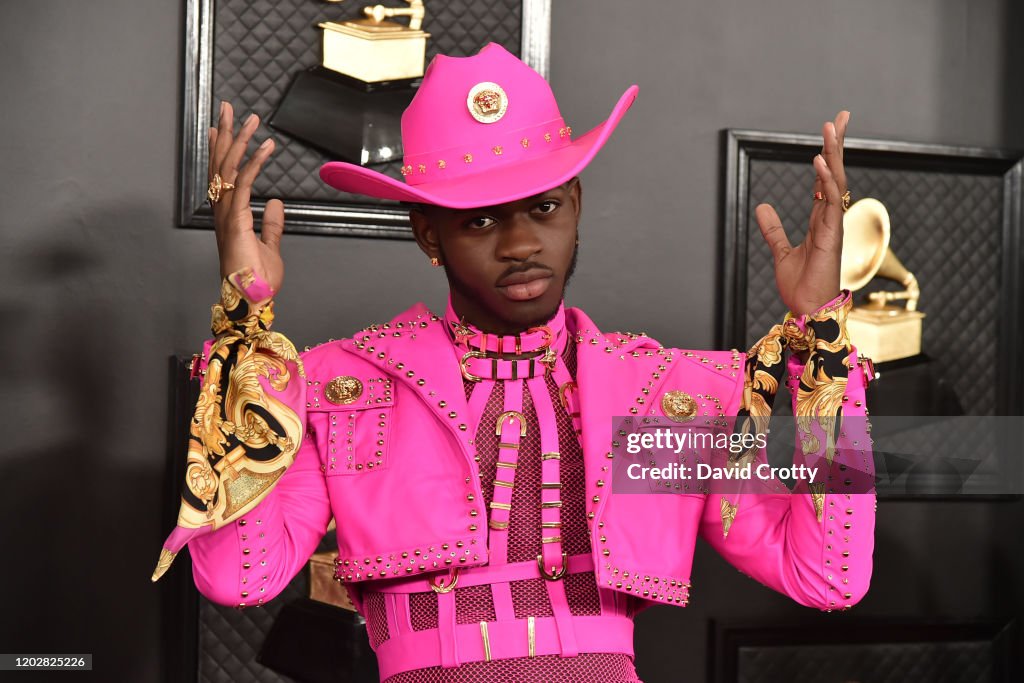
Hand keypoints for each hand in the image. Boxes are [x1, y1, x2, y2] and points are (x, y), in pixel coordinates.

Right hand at [209, 101, 284, 292]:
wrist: (252, 299)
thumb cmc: (256, 279)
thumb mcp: (269, 246)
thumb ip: (271, 224)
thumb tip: (275, 204)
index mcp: (228, 215)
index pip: (222, 174)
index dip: (221, 148)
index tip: (221, 126)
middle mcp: (222, 211)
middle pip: (220, 164)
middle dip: (225, 133)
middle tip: (228, 108)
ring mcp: (227, 214)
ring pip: (229, 168)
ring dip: (240, 140)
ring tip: (250, 118)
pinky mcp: (237, 220)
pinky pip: (244, 184)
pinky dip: (254, 163)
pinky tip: (264, 147)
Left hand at [755, 111, 848, 316]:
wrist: (807, 309)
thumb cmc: (801, 286)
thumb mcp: (781, 251)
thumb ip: (773, 228)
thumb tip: (762, 205)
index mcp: (820, 220)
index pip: (825, 179)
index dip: (828, 155)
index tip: (830, 131)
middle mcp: (830, 218)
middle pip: (836, 173)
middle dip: (838, 144)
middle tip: (842, 116)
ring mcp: (833, 225)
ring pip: (836, 181)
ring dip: (834, 153)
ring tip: (831, 126)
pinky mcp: (831, 235)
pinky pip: (831, 201)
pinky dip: (826, 180)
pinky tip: (820, 160)